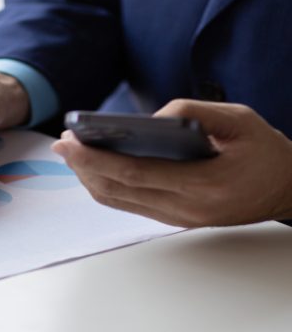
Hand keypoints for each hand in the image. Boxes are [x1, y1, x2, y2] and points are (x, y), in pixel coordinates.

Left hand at [51, 100, 291, 226]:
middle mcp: (189, 208)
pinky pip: (132, 204)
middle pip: (120, 190)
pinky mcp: (177, 219)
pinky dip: (108, 185)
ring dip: (90, 177)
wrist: (290, 188)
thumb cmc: (266, 151)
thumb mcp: (238, 119)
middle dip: (83, 166)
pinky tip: (93, 166)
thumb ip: (191, 112)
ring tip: (71, 152)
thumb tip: (146, 120)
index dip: (97, 159)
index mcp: (205, 184)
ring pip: (121, 202)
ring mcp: (181, 218)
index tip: (71, 140)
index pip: (136, 174)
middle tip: (61, 143)